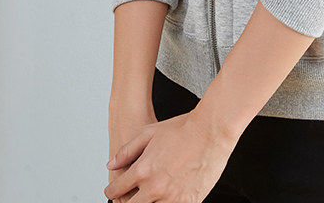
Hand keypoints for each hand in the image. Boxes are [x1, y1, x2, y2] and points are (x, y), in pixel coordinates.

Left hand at [103, 110, 237, 202]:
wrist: (211, 130)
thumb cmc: (184, 128)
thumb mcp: (150, 132)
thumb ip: (127, 150)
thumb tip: (111, 163)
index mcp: (143, 170)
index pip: (117, 190)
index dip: (112, 191)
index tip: (114, 191)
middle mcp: (154, 187)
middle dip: (127, 202)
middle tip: (130, 197)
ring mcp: (171, 198)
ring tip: (152, 197)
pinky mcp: (187, 202)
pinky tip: (168, 198)